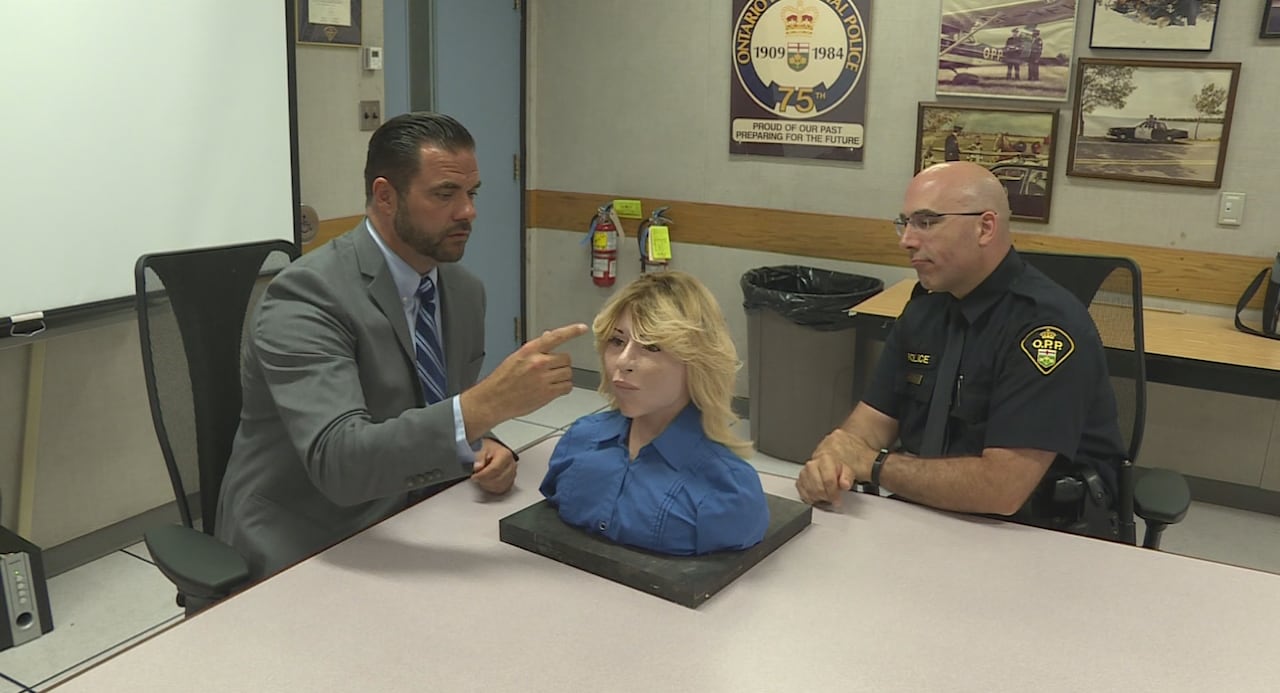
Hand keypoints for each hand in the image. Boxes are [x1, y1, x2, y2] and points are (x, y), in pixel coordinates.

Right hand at [462, 323, 588, 434]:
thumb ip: (535, 348)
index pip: (555, 337)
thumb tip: (549, 336)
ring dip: (562, 377)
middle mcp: (538, 363)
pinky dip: (563, 388)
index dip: (571, 331)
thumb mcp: (516, 358)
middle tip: (551, 370)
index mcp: (529, 351)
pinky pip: (567, 387)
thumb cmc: (502, 380)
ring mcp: (544, 378)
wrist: (493, 400)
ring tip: (549, 381)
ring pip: (568, 373)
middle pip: (566, 358)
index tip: (582, 328)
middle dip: (561, 364)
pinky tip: (552, 389)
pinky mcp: (547, 394)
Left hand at [470, 438, 516, 494]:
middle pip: (498, 479)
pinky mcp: (511, 481)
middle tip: (476, 477)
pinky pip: (502, 489)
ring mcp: (512, 474)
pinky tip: (487, 482)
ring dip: (488, 485)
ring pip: (500, 486)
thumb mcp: (481, 449)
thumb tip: (478, 467)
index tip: (474, 476)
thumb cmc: (489, 449)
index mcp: (506, 455)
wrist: (494, 451)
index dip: (483, 475)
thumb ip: (479, 458)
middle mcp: (511, 465)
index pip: (495, 469)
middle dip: (484, 480)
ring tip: (482, 478)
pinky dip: (493, 488)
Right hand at [795, 429, 867, 506]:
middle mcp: (813, 464)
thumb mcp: (853, 465)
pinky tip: (817, 496)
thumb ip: (849, 476)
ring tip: (826, 497)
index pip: (828, 480)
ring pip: (807, 490)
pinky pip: (801, 489)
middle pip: (817, 487)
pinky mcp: (802, 476)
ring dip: (818, 497)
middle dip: (826, 496)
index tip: (838, 500)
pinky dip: (808, 495)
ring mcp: (806, 470)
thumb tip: (845, 484)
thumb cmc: (844, 460)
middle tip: (833, 499)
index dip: (833, 493)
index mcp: (826, 459)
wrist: (835, 452)